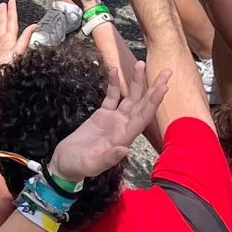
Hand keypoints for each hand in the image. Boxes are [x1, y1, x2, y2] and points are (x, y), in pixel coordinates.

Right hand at [0, 0, 35, 78]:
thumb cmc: (8, 68)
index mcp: (10, 40)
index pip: (12, 22)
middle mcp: (2, 42)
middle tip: (3, 4)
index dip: (12, 11)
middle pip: (3, 24)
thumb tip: (35, 25)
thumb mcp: (19, 51)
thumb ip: (25, 38)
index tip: (11, 1)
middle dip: (3, 13)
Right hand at [49, 61, 170, 182]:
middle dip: (154, 88)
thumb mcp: (91, 164)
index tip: (163, 87)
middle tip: (166, 71)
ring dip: (136, 82)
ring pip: (130, 98)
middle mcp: (124, 127)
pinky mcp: (102, 115)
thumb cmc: (78, 166)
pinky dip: (114, 84)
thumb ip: (108, 158)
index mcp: (124, 138)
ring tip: (141, 64)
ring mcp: (114, 120)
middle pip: (142, 104)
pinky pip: (112, 96)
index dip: (153, 102)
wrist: (65, 164)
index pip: (143, 117)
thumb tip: (125, 150)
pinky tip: (115, 71)